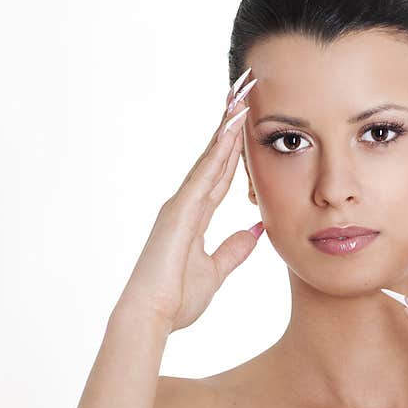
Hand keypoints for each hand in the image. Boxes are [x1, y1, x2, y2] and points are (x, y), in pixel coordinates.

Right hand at [114, 70, 262, 332]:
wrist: (150, 316)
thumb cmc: (176, 299)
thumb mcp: (216, 271)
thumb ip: (235, 250)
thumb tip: (258, 231)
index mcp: (194, 216)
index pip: (222, 173)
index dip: (237, 148)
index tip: (249, 120)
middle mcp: (186, 203)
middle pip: (216, 156)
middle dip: (231, 124)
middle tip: (245, 90)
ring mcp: (181, 203)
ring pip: (210, 156)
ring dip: (227, 125)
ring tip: (242, 94)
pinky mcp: (179, 209)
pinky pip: (205, 172)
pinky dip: (220, 147)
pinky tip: (233, 124)